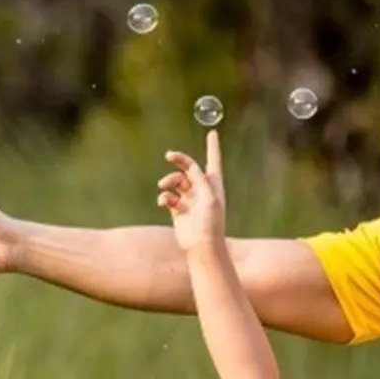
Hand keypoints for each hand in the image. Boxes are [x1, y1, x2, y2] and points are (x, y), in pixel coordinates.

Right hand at [157, 131, 226, 253]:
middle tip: (169, 155)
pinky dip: (165, 197)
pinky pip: (168, 196)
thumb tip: (190, 166)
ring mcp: (189, 199)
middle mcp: (202, 189)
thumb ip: (199, 178)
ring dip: (169, 181)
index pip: (213, 161)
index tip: (213, 133)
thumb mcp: (208, 196)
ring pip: (176, 181)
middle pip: (189, 167)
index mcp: (214, 185)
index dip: (213, 147)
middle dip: (180, 160)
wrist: (201, 246)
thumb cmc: (210, 222)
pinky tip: (165, 202)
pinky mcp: (178, 209)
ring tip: (164, 186)